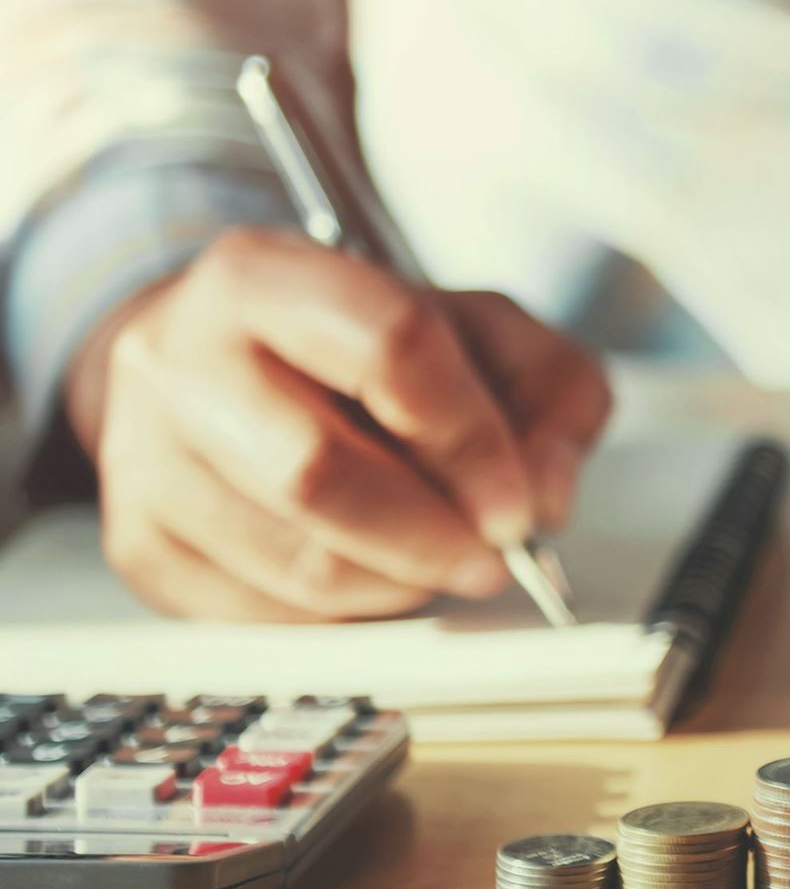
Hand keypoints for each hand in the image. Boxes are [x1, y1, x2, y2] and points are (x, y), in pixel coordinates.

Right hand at [66, 227, 612, 621]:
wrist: (225, 363)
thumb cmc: (363, 348)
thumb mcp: (483, 333)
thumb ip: (552, 392)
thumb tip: (548, 495)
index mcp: (266, 274)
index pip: (388, 347)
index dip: (471, 440)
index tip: (518, 505)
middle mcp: (180, 356)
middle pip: (319, 469)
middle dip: (430, 533)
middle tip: (490, 557)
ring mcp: (144, 454)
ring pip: (295, 561)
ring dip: (399, 582)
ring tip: (439, 558)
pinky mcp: (139, 542)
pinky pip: (265, 614)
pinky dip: (348, 612)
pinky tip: (377, 573)